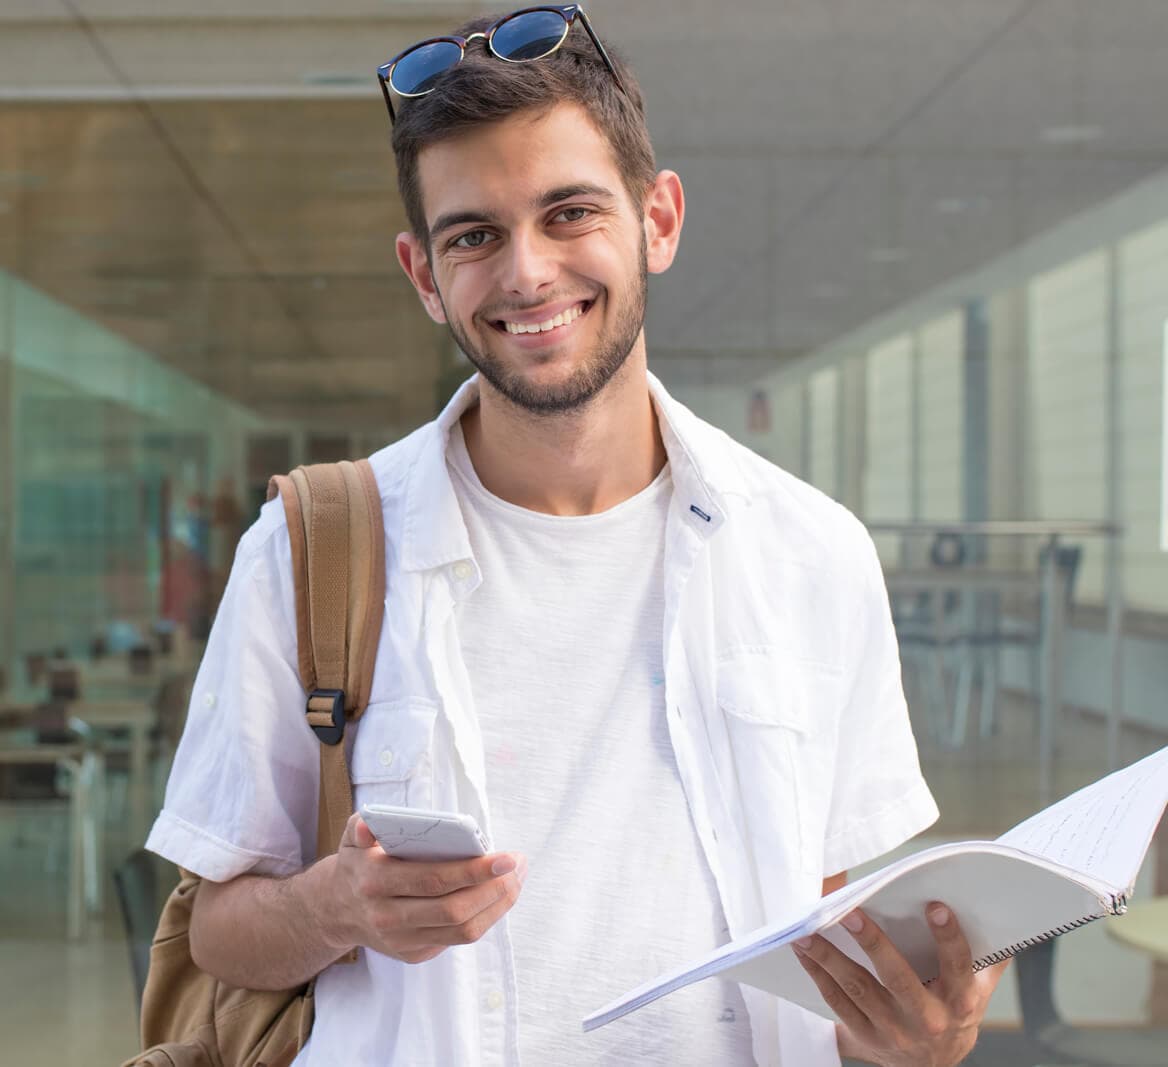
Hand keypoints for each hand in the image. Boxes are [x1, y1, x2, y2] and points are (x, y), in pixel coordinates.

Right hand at [328, 813, 526, 964]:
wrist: (336, 909)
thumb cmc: (359, 861)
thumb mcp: (352, 837)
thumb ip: (361, 825)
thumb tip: (368, 824)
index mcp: (376, 882)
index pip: (435, 880)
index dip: (474, 871)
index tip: (507, 857)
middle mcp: (388, 916)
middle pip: (455, 910)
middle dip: (496, 889)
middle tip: (519, 866)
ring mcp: (402, 941)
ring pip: (463, 930)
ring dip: (498, 905)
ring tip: (516, 879)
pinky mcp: (413, 954)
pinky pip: (458, 938)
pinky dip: (484, 916)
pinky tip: (497, 895)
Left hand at [792, 903, 1007, 1066]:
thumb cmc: (956, 1012)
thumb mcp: (978, 987)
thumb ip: (988, 952)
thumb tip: (1006, 912)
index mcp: (960, 1002)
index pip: (957, 966)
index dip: (949, 938)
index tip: (936, 905)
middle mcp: (927, 1019)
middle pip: (897, 977)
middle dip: (873, 943)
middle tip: (850, 912)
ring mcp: (893, 1031)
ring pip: (858, 989)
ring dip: (829, 956)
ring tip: (808, 928)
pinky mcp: (866, 1037)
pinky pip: (837, 1002)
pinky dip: (818, 974)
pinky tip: (803, 951)